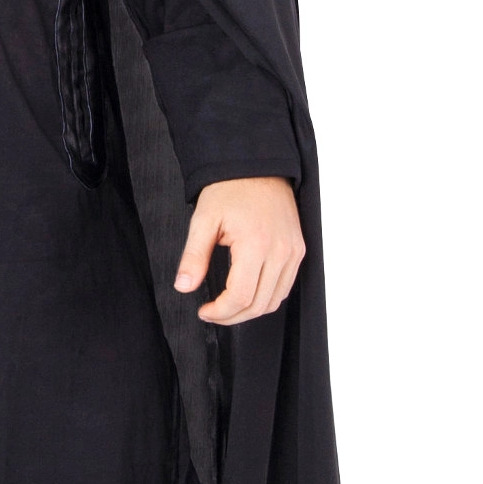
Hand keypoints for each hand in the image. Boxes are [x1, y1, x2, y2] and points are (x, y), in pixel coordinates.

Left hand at [174, 177, 304, 324]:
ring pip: (276, 300)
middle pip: (260, 304)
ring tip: (228, 307)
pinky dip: (267, 297)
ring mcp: (293, 251)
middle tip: (213, 313)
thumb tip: (184, 286)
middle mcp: (281, 251)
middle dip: (233, 316)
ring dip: (251, 311)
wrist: (256, 167)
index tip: (204, 311)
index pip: (241, 296)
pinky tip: (247, 294)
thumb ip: (193, 257)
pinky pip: (286, 286)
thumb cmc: (230, 189)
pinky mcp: (298, 250)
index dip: (221, 311)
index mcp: (256, 245)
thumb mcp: (203, 220)